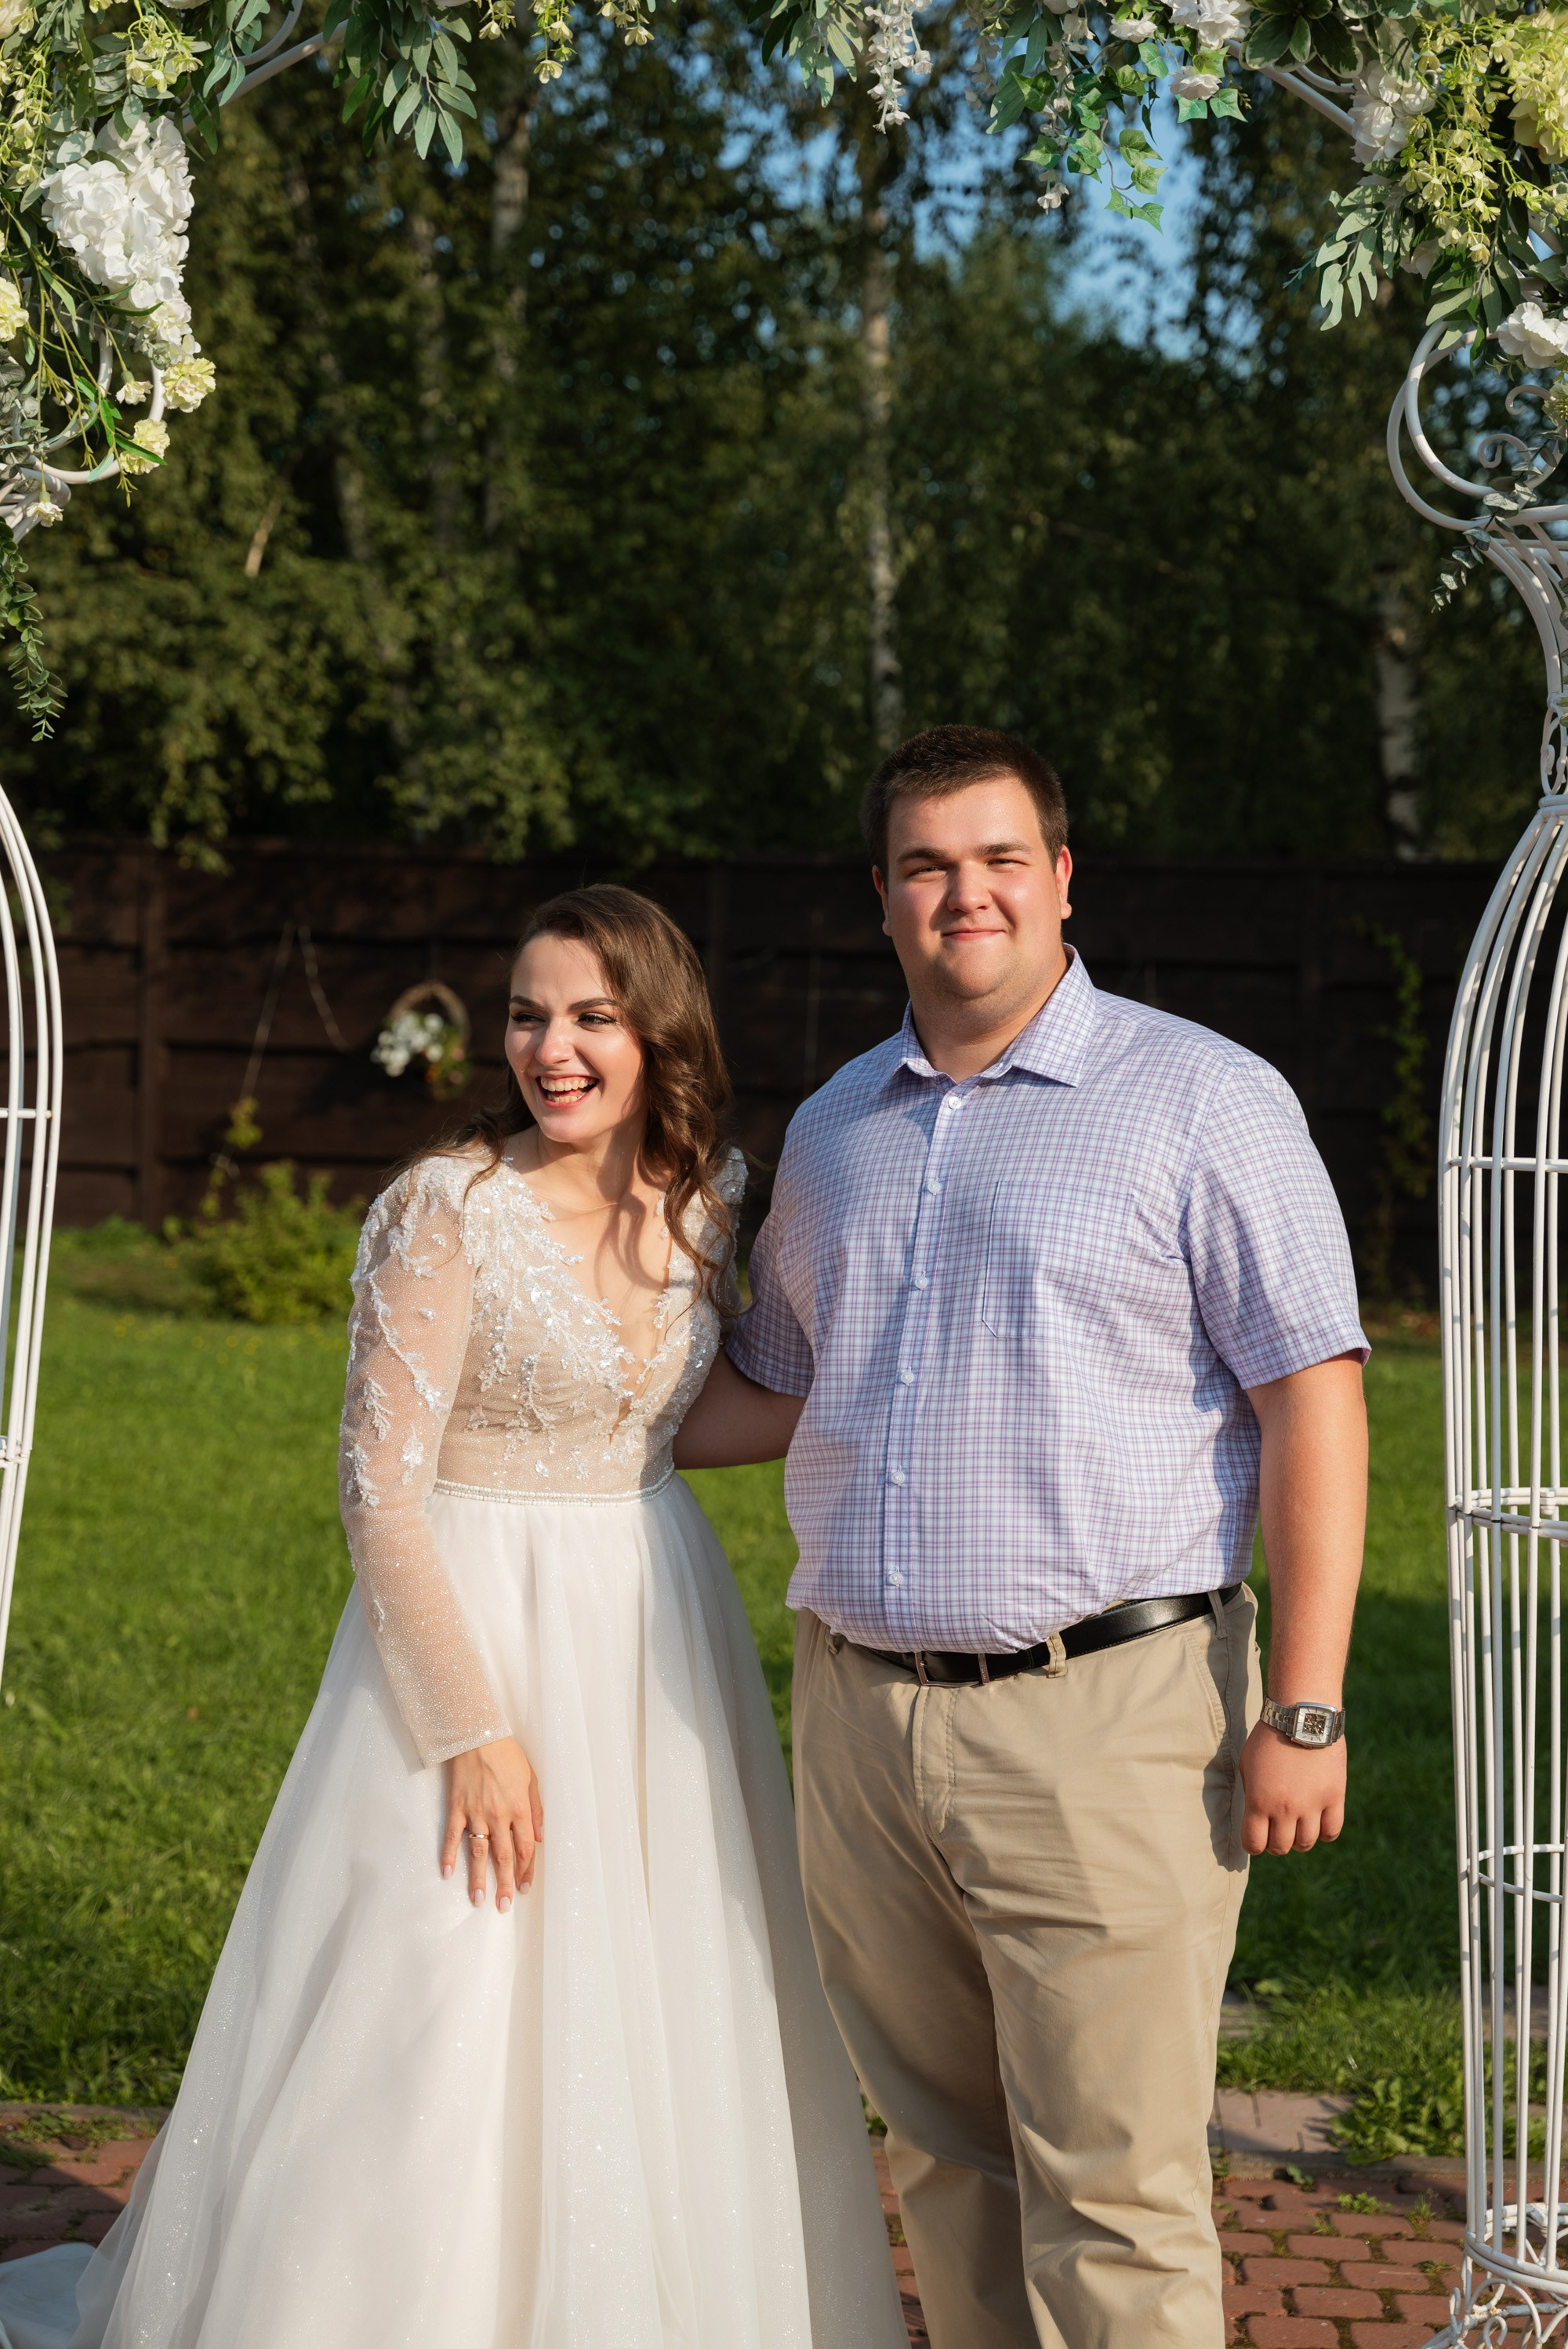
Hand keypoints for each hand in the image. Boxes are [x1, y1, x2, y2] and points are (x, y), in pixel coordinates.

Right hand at [442, 1736, 543, 1911]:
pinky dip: (449, 1855)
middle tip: (504, 1906)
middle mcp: (499, 1815)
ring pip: (478, 1852)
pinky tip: (447, 1873)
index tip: (524, 1888)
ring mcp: (476, 1813)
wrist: (478, 1736)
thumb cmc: (508, 1755)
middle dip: (505, 1883)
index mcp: (520, 1809)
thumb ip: (537, 1810)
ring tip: (479, 1900)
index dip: (525, 1870)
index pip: (525, 1848)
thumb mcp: (531, 1779)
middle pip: (504, 1856)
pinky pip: (452, 1836)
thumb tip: (541, 1838)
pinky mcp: (457, 1808)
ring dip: (478, 1878)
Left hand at [1239, 1721, 1345, 1855]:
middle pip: (1281, 1847)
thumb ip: (1251, 1795)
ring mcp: (1312, 1805)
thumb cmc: (1268, 1738)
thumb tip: (1254, 1819)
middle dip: (1275, 1843)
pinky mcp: (1334, 1797)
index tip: (1257, 1837)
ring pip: (1306, 1843)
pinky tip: (1318, 1822)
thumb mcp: (1247, 1765)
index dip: (1254, 1844)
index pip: (1254, 1844)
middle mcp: (1285, 1808)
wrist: (1301, 1716)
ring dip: (1299, 1839)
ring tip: (1297, 1826)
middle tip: (1277, 1831)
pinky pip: (1331, 1831)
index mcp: (1259, 1801)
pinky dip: (1324, 1833)